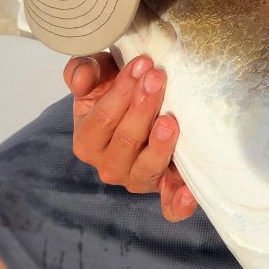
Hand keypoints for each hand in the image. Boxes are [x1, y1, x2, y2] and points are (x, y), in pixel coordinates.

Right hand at [63, 53, 197, 221]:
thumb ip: (84, 72)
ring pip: (147, 168)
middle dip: (143, 107)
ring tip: (169, 121)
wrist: (138, 106)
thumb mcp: (97, 75)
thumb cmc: (114, 89)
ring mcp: (136, 179)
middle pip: (126, 140)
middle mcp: (109, 166)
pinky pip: (169, 204)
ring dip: (160, 146)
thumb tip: (81, 78)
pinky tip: (187, 193)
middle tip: (158, 78)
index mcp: (87, 142)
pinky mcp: (162, 188)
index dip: (122, 91)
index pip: (103, 118)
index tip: (142, 63)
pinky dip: (177, 203)